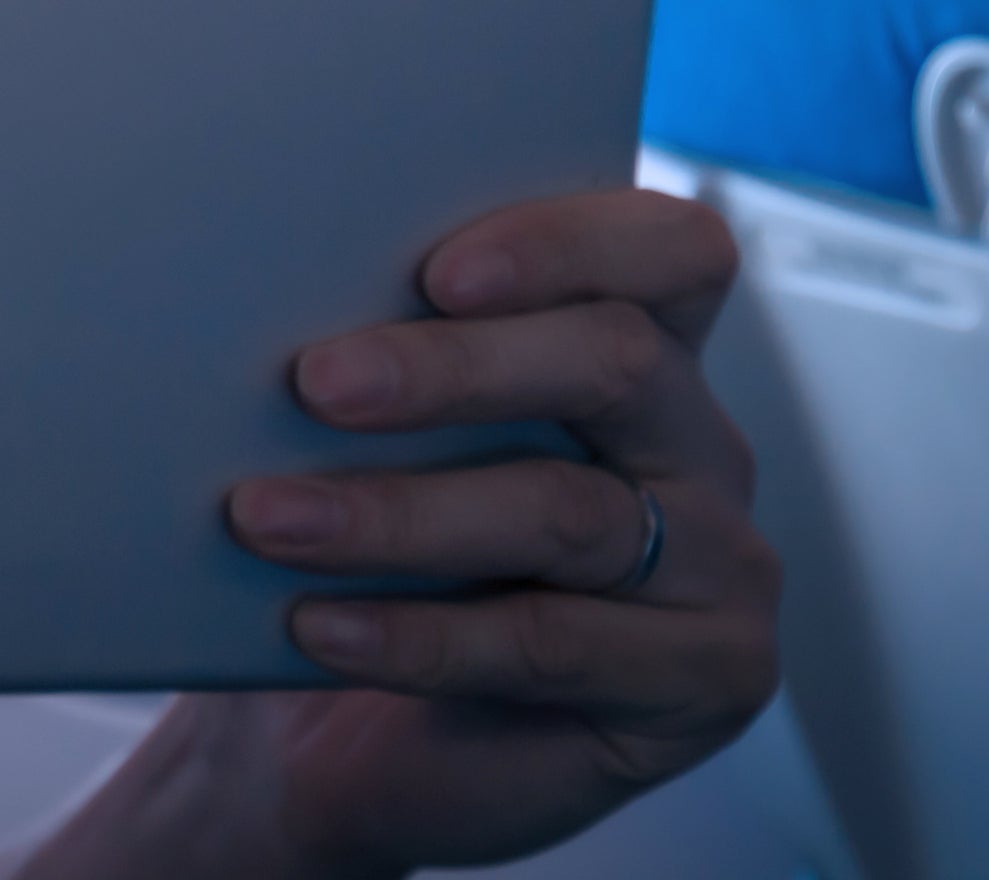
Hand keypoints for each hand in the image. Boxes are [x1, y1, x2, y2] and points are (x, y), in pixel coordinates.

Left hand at [26, 190, 780, 879]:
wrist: (344, 746)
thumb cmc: (360, 557)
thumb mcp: (365, 445)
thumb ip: (370, 365)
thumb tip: (272, 290)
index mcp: (638, 348)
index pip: (668, 251)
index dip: (567, 243)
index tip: (435, 271)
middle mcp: (697, 446)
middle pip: (616, 363)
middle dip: (453, 367)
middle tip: (317, 384)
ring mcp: (722, 569)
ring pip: (567, 513)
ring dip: (400, 514)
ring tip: (267, 518)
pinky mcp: (705, 683)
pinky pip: (551, 646)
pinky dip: (419, 635)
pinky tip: (320, 626)